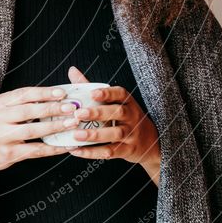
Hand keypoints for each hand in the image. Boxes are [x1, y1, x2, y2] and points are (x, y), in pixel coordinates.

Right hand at [0, 83, 89, 184]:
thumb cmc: (4, 125)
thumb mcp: (9, 109)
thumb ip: (28, 102)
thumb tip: (60, 96)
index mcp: (1, 102)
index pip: (24, 94)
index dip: (44, 93)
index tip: (62, 93)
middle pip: (28, 111)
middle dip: (51, 108)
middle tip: (71, 108)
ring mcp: (2, 137)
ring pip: (31, 131)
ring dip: (54, 127)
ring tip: (72, 124)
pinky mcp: (9, 153)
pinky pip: (34, 150)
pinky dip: (52, 148)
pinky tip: (66, 146)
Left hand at [65, 66, 161, 185]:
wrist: (149, 142)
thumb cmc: (124, 117)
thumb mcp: (113, 102)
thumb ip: (91, 88)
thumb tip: (72, 70)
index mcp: (127, 101)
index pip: (120, 94)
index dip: (107, 93)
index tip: (92, 92)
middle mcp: (132, 116)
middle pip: (117, 113)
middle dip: (97, 113)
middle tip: (78, 114)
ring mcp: (131, 134)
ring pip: (115, 133)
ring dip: (95, 135)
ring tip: (76, 135)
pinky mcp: (128, 150)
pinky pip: (110, 152)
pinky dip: (92, 152)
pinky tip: (77, 150)